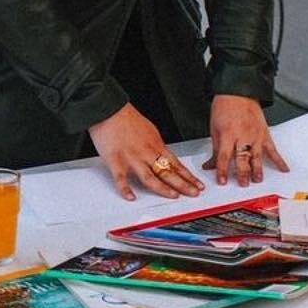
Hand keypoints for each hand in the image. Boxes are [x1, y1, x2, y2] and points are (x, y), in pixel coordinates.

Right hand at [89, 103, 204, 200]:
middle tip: (194, 193)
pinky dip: (126, 189)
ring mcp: (132, 158)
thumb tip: (163, 156)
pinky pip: (121, 179)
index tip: (198, 184)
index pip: (176, 164)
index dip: (188, 176)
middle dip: (183, 184)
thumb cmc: (127, 119)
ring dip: (163, 188)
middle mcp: (147, 153)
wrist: (110, 110)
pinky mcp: (116, 161)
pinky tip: (131, 197)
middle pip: (168, 172)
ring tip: (174, 196)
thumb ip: (156, 146)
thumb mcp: (150, 131)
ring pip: (150, 177)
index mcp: (156, 145)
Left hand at [203, 94, 287, 185]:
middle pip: (243, 158)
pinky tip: (284, 169)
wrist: (238, 92)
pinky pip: (273, 149)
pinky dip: (279, 160)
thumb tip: (210, 166)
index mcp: (228, 134)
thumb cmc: (225, 108)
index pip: (225, 156)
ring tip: (258, 180)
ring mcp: (256, 135)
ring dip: (258, 169)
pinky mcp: (265, 134)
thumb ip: (216, 150)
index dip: (223, 170)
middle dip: (243, 173)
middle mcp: (243, 135)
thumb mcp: (215, 129)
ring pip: (258, 156)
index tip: (222, 181)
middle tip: (243, 184)